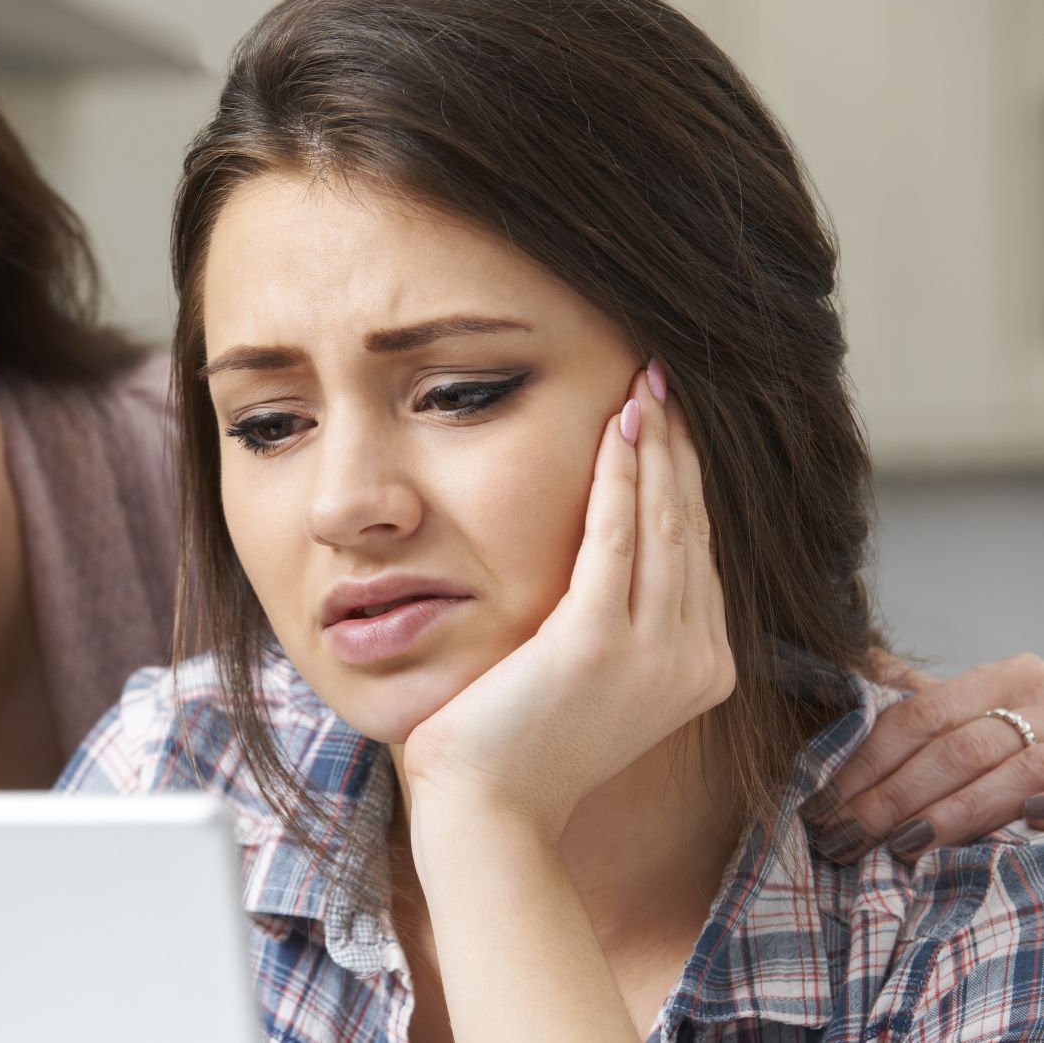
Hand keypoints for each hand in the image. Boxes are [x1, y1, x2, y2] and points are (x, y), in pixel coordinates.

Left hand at [400, 362, 735, 840]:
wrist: (488, 810)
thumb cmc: (521, 743)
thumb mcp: (591, 680)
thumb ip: (618, 623)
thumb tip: (609, 558)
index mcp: (700, 670)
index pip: (696, 553)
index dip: (686, 482)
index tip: (672, 422)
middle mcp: (694, 661)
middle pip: (690, 529)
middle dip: (679, 449)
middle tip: (665, 380)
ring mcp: (655, 654)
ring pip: (664, 523)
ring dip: (656, 447)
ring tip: (646, 386)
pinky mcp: (598, 643)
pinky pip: (617, 537)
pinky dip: (621, 475)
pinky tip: (618, 428)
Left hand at [804, 652, 1043, 860]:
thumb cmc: (1028, 729)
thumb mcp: (978, 704)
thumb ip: (920, 696)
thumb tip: (853, 667)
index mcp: (1003, 678)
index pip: (917, 717)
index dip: (865, 763)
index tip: (822, 804)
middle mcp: (1041, 701)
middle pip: (954, 752)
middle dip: (891, 800)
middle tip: (842, 839)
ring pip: (1006, 778)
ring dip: (947, 817)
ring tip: (896, 848)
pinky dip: (1034, 813)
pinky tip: (1003, 834)